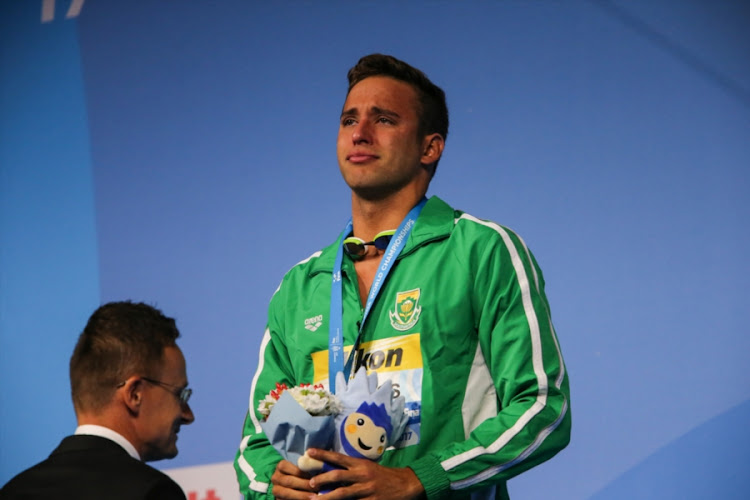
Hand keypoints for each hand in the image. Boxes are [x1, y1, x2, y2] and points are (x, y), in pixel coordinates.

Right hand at [270, 459, 316, 498]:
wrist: (290, 485)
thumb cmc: (299, 474)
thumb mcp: (300, 468)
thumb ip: (306, 468)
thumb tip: (319, 469)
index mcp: (281, 466)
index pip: (287, 467)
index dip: (300, 472)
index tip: (313, 476)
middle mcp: (276, 477)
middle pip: (289, 481)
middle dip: (304, 484)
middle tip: (316, 488)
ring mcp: (275, 489)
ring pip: (287, 493)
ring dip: (301, 495)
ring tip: (313, 496)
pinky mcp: (278, 499)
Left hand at [305, 448, 425, 499]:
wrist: (405, 484)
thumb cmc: (383, 475)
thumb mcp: (367, 467)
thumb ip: (351, 468)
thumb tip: (330, 469)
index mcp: (360, 464)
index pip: (338, 457)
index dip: (323, 454)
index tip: (308, 452)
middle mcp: (362, 475)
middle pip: (338, 475)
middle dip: (322, 479)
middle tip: (310, 483)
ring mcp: (367, 489)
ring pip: (344, 493)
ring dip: (328, 497)